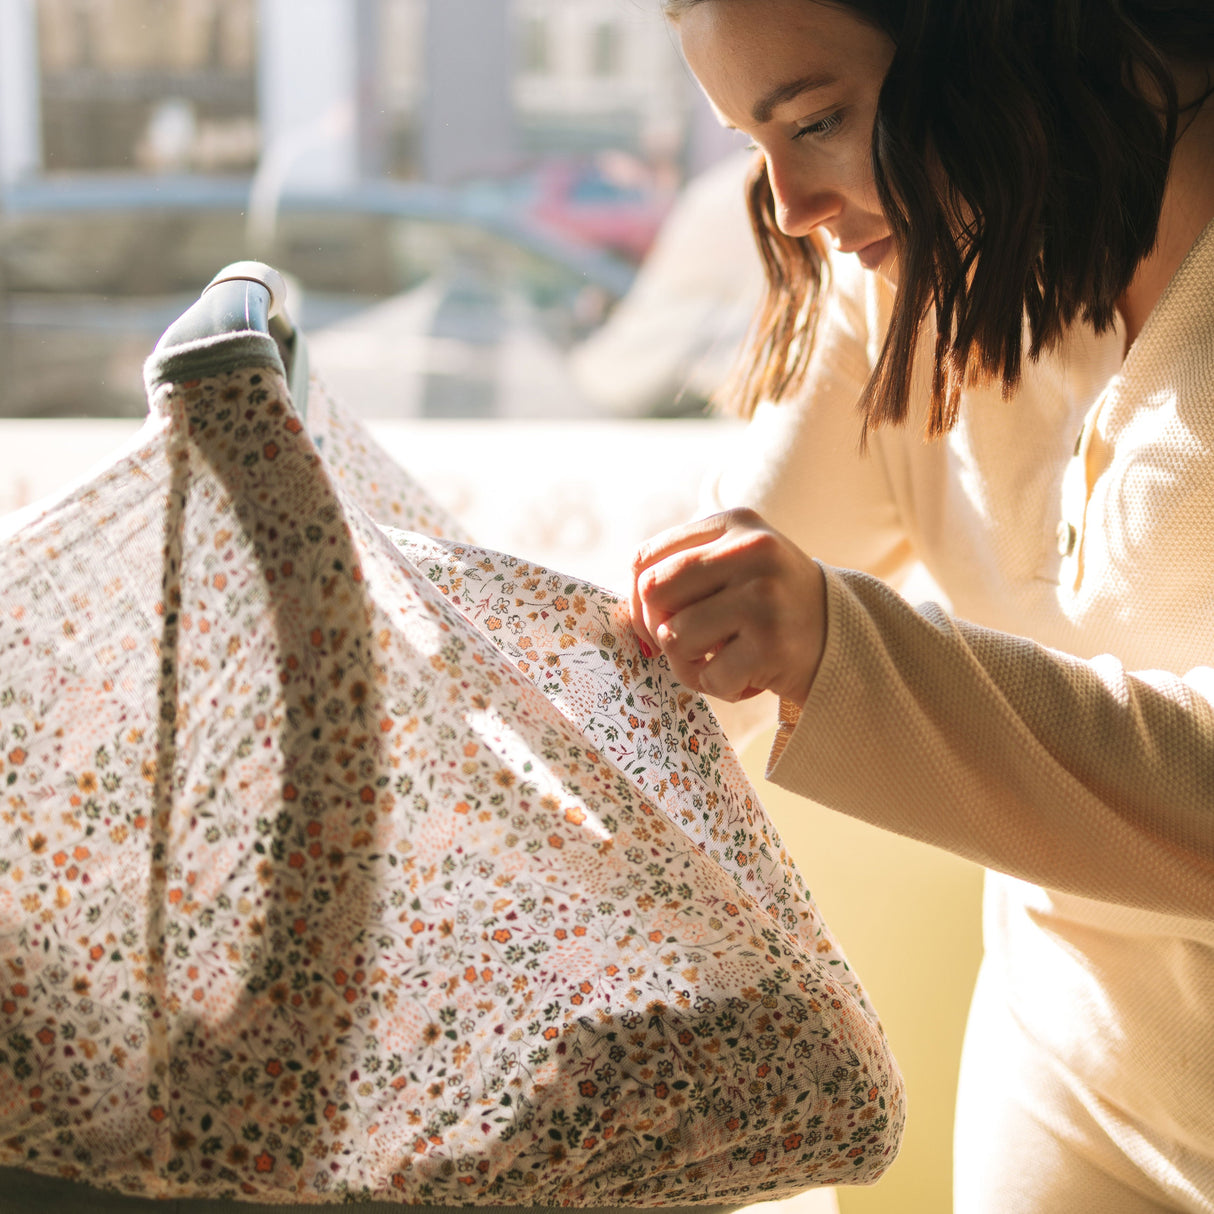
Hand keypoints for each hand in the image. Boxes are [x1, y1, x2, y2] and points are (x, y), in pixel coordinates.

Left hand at [630, 508, 827, 704]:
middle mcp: (750, 550)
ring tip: (720, 661)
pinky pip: (708, 675)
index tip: (657, 619)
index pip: (646, 557)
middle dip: (655, 628)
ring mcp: (763, 596)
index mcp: (734, 522)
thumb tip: (630, 606)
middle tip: (683, 645)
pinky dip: (719, 686)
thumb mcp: (736, 562)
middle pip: (653, 591)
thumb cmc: (773, 603)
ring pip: (673, 637)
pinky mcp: (772, 643)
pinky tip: (747, 676)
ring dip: (687, 664)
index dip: (638, 597)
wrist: (845, 638)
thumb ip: (684, 567)